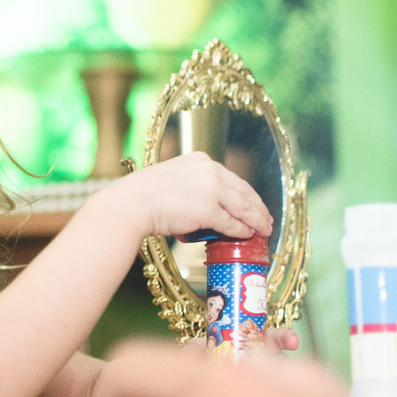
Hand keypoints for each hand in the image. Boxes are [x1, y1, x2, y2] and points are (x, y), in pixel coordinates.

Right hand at [114, 152, 272, 240]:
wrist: (130, 205)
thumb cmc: (143, 197)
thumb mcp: (172, 180)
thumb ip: (192, 188)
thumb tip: (204, 210)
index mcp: (200, 160)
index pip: (232, 178)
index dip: (246, 194)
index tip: (254, 203)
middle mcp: (209, 170)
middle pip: (243, 191)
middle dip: (257, 208)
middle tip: (266, 220)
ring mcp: (211, 189)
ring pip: (242, 207)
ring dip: (255, 221)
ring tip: (263, 231)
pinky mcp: (209, 210)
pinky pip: (231, 223)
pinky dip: (241, 231)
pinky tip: (246, 236)